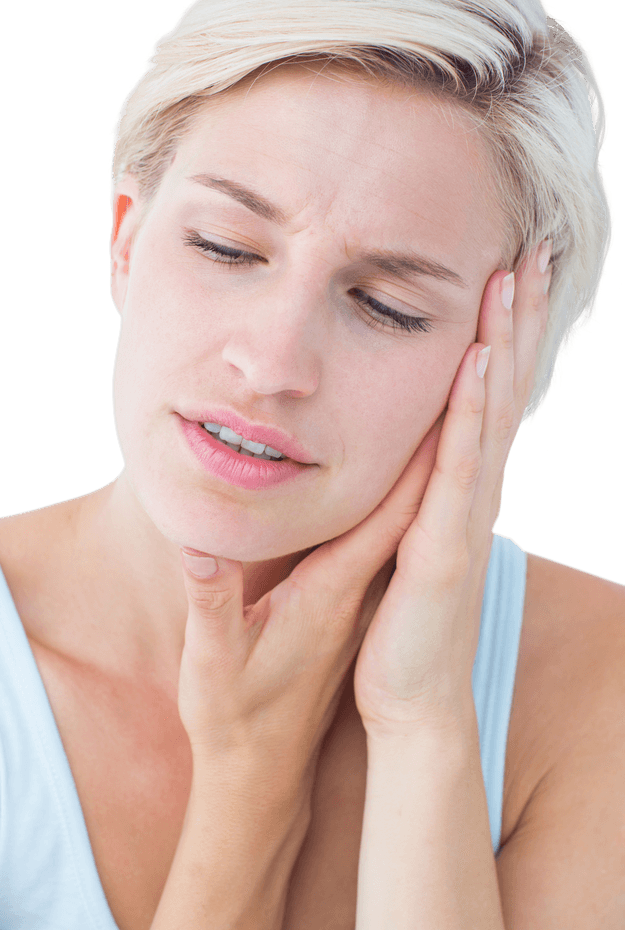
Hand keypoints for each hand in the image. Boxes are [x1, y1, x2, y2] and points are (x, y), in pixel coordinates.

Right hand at [177, 421, 443, 797]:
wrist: (259, 770)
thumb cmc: (234, 714)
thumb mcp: (212, 659)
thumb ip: (210, 601)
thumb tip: (198, 546)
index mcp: (329, 596)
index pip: (385, 523)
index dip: (413, 471)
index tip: (436, 418)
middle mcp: (353, 594)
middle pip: (403, 514)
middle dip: (426, 455)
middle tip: (444, 395)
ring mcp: (351, 602)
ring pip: (395, 527)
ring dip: (414, 476)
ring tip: (428, 420)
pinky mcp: (341, 608)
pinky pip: (376, 544)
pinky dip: (389, 505)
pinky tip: (386, 480)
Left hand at [352, 243, 552, 737]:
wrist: (411, 696)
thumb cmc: (406, 617)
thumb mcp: (409, 532)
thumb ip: (415, 484)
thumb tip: (410, 439)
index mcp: (463, 483)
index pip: (491, 390)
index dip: (508, 329)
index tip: (513, 266)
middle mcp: (476, 489)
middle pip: (506, 386)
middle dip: (522, 316)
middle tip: (536, 246)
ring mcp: (466, 514)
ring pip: (492, 413)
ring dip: (506, 342)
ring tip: (514, 277)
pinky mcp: (444, 547)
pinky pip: (460, 467)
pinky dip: (473, 411)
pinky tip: (480, 361)